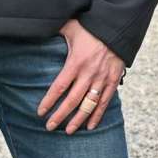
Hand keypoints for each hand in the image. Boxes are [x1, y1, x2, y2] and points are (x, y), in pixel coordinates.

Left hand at [37, 19, 122, 133]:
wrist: (118, 27)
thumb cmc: (91, 26)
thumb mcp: (70, 27)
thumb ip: (55, 30)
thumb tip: (39, 27)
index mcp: (76, 62)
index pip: (59, 87)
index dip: (49, 101)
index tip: (40, 112)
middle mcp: (89, 74)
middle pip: (72, 101)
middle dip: (60, 116)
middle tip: (49, 127)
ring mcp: (102, 79)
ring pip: (88, 105)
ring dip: (78, 120)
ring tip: (68, 131)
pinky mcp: (113, 80)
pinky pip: (105, 102)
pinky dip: (97, 115)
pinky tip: (90, 126)